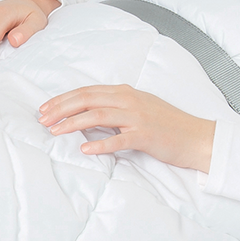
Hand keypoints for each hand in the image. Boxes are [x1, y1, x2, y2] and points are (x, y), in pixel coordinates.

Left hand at [38, 84, 215, 171]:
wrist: (196, 137)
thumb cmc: (166, 125)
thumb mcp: (139, 109)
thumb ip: (115, 108)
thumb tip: (87, 115)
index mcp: (125, 92)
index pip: (87, 91)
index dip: (63, 99)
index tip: (45, 108)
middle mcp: (129, 100)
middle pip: (87, 99)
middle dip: (61, 108)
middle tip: (42, 119)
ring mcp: (138, 117)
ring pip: (98, 115)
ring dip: (73, 123)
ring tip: (55, 131)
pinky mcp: (145, 135)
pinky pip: (119, 139)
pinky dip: (100, 143)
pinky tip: (85, 149)